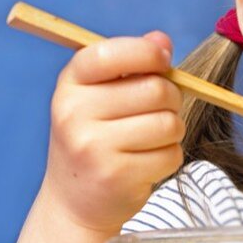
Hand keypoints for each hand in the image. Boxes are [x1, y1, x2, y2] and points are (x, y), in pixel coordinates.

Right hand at [39, 32, 184, 236]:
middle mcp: (75, 113)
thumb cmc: (95, 139)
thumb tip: (161, 40)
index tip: (162, 61)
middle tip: (160, 110)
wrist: (74, 201)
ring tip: (152, 138)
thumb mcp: (100, 95)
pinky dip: (169, 157)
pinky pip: (170, 155)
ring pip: (168, 123)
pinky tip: (147, 162)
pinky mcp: (116, 176)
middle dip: (171, 99)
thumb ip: (130, 64)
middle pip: (155, 90)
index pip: (111, 54)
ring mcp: (93, 147)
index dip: (146, 53)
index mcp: (70, 84)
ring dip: (172, 130)